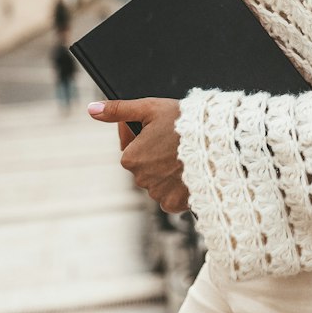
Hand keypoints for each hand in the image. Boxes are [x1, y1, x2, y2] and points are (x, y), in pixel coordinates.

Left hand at [87, 97, 190, 213]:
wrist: (219, 142)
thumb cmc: (184, 122)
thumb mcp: (150, 108)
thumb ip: (119, 110)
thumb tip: (92, 109)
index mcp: (130, 158)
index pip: (130, 150)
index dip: (143, 137)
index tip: (158, 130)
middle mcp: (140, 180)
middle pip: (145, 167)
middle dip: (156, 156)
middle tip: (175, 142)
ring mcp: (157, 194)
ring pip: (157, 183)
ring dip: (166, 172)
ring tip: (184, 157)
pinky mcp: (174, 204)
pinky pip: (170, 198)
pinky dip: (177, 188)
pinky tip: (187, 174)